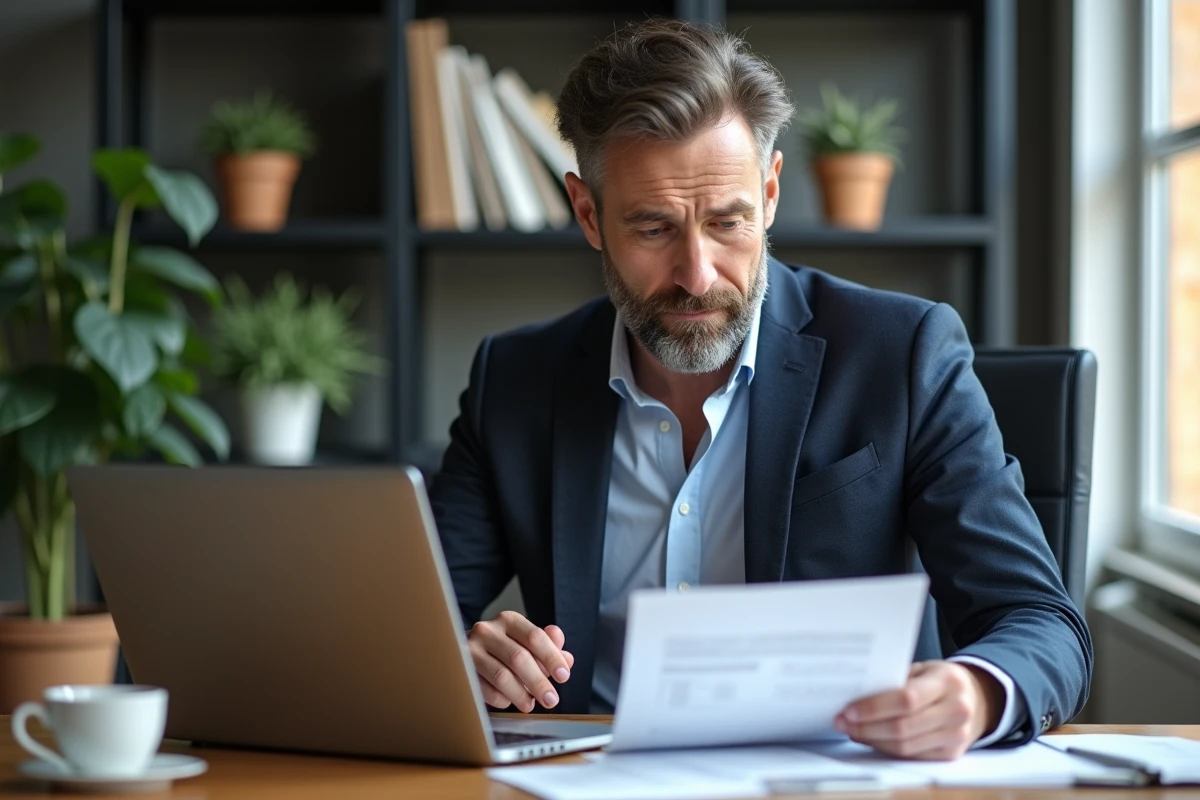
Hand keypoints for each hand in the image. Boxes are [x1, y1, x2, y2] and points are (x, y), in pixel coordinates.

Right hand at [467, 610, 574, 712]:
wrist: (465, 653)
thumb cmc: (503, 649)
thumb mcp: (526, 643)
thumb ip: (549, 648)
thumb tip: (567, 659)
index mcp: (508, 620)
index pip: (535, 636)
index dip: (552, 658)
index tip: (563, 676)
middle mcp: (488, 630)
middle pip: (519, 658)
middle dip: (538, 682)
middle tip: (551, 699)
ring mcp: (471, 649)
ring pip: (501, 676)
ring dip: (520, 695)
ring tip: (530, 705)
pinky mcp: (461, 670)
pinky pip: (485, 690)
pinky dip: (501, 699)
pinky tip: (508, 701)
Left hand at [834, 660, 1004, 759]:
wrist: (978, 699)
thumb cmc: (942, 680)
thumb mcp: (924, 669)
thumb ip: (897, 679)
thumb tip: (857, 693)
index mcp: (947, 682)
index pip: (906, 699)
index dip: (874, 707)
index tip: (848, 710)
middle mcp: (956, 710)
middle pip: (903, 727)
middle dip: (866, 727)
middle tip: (842, 722)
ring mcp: (956, 736)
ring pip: (905, 747)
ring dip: (872, 740)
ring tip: (852, 730)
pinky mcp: (952, 754)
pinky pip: (912, 756)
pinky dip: (887, 749)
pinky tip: (872, 739)